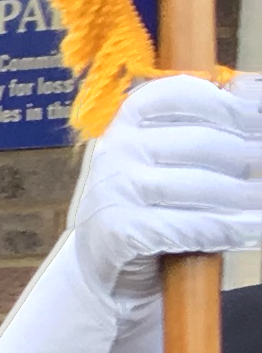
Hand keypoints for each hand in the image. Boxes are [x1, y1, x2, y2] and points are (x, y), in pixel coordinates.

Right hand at [70, 72, 261, 304]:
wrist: (106, 264)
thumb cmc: (153, 203)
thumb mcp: (172, 156)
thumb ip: (208, 125)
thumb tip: (253, 88)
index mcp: (129, 118)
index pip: (185, 95)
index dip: (232, 106)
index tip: (258, 122)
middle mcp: (116, 147)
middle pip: (204, 143)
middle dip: (251, 158)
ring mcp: (114, 189)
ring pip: (204, 187)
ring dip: (247, 200)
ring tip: (261, 207)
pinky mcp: (118, 231)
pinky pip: (190, 226)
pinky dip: (228, 231)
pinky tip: (251, 231)